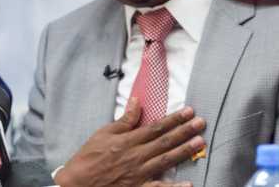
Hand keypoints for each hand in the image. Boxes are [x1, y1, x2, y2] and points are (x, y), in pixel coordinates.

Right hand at [55, 98, 205, 186]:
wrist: (77, 185)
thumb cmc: (88, 157)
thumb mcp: (103, 133)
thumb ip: (124, 120)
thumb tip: (138, 101)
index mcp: (128, 141)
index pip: (156, 127)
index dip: (174, 119)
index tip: (190, 111)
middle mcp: (136, 156)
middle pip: (165, 142)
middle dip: (185, 131)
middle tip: (202, 123)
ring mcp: (139, 174)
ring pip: (166, 161)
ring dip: (184, 152)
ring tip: (200, 143)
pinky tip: (188, 185)